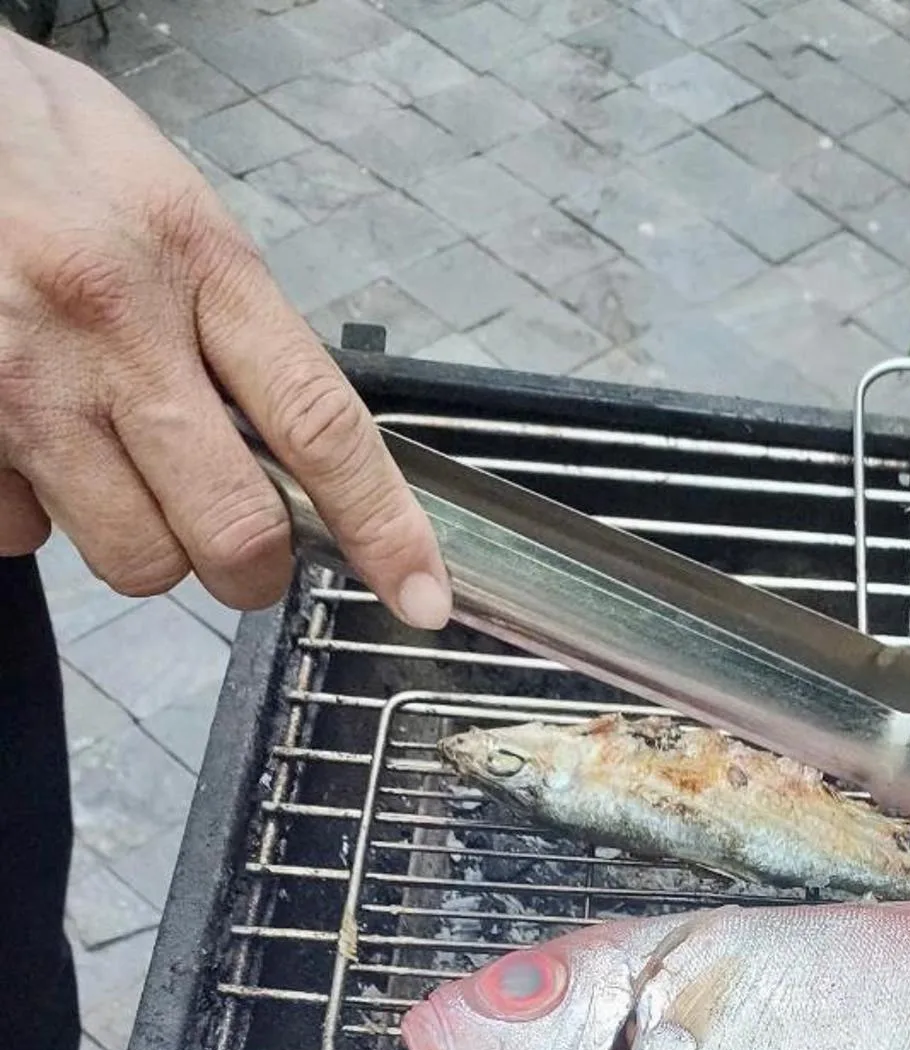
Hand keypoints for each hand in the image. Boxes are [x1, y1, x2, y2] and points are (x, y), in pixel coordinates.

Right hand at [0, 35, 449, 624]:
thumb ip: (234, 317)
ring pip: (136, 558)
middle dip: (251, 565)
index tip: (421, 595)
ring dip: (144, 541)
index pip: (319, 423)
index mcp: (194, 259)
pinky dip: (39, 511)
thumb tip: (296, 437)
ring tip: (115, 463)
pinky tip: (31, 442)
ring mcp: (28, 384)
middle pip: (234, 531)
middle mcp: (114, 326)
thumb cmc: (34, 146)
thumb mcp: (164, 201)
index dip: (384, 527)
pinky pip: (26, 534)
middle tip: (240, 544)